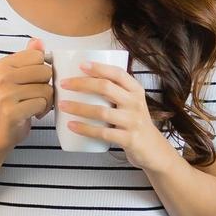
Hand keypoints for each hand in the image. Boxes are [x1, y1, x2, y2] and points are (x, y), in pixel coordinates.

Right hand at [0, 37, 55, 150]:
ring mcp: (5, 94)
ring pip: (46, 89)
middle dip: (47, 85)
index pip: (39, 56)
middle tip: (35, 95)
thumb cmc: (19, 99)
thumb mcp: (23, 75)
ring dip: (46, 100)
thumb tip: (38, 41)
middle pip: (45, 71)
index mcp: (4, 63)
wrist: (6, 127)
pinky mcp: (11, 111)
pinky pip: (42, 104)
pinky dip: (42, 110)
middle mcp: (2, 76)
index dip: (43, 70)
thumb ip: (31, 56)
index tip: (32, 81)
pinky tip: (32, 114)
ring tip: (34, 105)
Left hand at [57, 60, 176, 171]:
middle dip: (81, 84)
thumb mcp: (131, 104)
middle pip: (106, 88)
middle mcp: (135, 103)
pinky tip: (71, 125)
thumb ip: (115, 92)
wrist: (154, 150)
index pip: (118, 73)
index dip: (99, 68)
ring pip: (101, 111)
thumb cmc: (135, 124)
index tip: (81, 65)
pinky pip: (103, 133)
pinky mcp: (129, 139)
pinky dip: (85, 129)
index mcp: (136, 90)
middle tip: (63, 84)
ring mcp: (133, 121)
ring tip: (62, 105)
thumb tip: (82, 81)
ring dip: (78, 107)